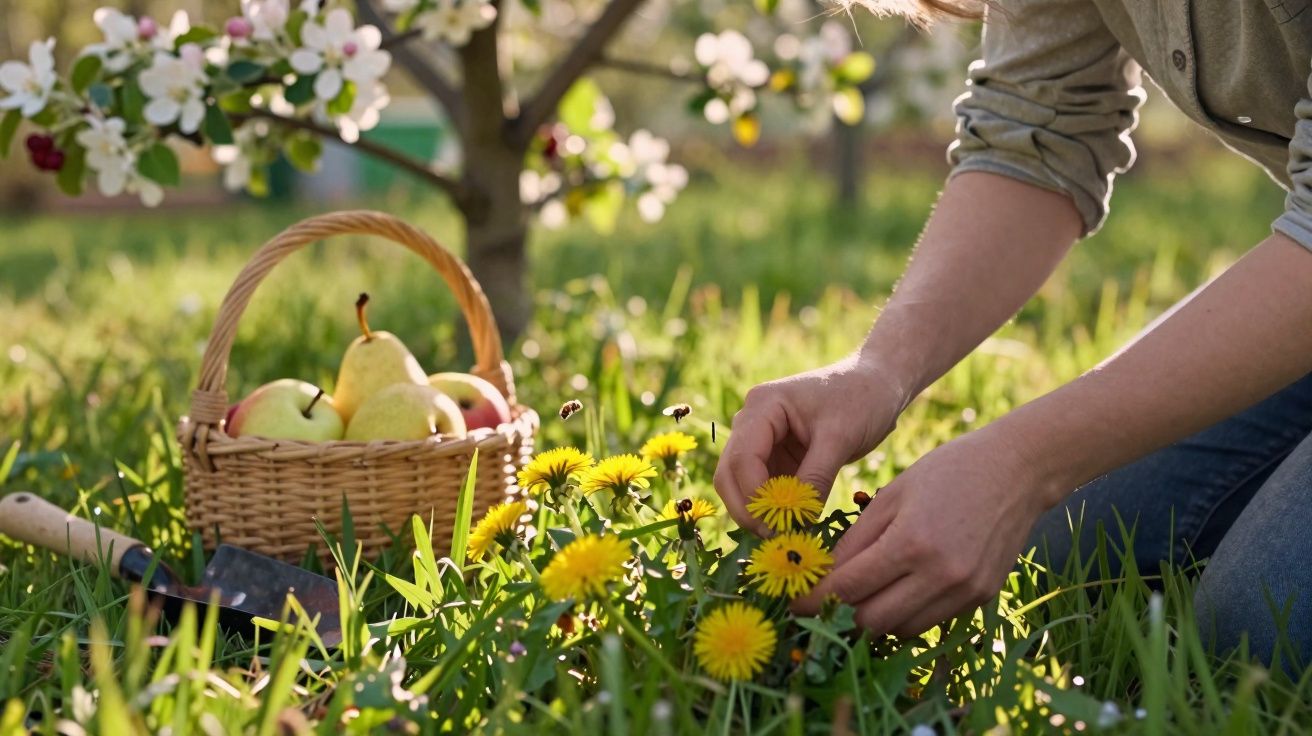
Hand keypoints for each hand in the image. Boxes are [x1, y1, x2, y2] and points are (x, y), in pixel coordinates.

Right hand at [713, 355, 907, 535]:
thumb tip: (798, 520)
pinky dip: (772, 508)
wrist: (878, 385)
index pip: (742, 458)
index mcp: (763, 406)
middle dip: (747, 508)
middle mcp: (752, 421)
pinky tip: (791, 525)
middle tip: (774, 538)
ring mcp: (761, 440)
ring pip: (741, 484)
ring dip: (757, 511)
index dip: (754, 496)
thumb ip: (816, 476)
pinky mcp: (775, 456)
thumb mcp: (840, 438)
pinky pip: (763, 487)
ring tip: (785, 535)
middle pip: (730, 473)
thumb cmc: (862, 399)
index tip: (777, 526)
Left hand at [791, 427, 1049, 636]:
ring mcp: (965, 591)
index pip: (849, 587)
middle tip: (822, 602)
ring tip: (858, 597)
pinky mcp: (982, 598)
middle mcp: (940, 575)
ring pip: (901, 629)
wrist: (1017, 470)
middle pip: (872, 620)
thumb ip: (856, 538)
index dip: (814, 599)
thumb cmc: (948, 471)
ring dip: (874, 618)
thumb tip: (823, 573)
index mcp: (910, 542)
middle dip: (841, 614)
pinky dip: (906, 614)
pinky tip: (896, 592)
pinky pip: (930, 621)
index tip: (793, 602)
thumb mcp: (892, 494)